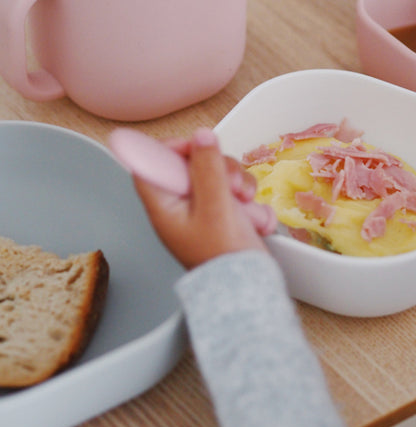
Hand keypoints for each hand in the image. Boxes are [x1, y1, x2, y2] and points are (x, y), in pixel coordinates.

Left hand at [133, 128, 268, 268]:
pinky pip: (234, 191)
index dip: (171, 149)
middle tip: (230, 183)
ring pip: (218, 175)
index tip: (195, 146)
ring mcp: (204, 210)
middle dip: (218, 166)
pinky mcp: (225, 214)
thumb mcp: (215, 208)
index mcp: (165, 207)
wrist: (249, 289)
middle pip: (191, 164)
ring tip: (245, 201)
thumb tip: (201, 137)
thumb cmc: (224, 258)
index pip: (151, 164)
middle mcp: (181, 207)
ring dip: (237, 181)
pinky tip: (253, 214)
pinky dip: (247, 198)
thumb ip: (207, 169)